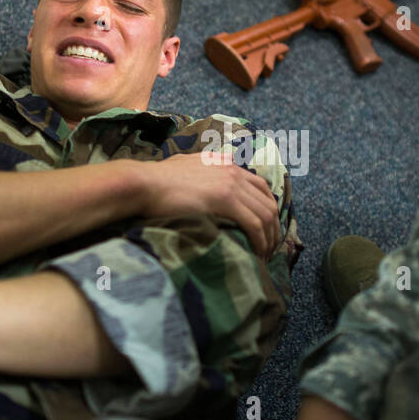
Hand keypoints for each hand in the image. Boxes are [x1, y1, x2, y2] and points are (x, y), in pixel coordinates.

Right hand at [137, 151, 280, 258]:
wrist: (143, 183)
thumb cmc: (156, 180)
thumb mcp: (184, 166)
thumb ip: (202, 168)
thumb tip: (208, 172)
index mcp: (225, 164)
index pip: (260, 186)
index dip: (268, 209)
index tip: (267, 229)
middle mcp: (233, 171)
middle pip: (268, 202)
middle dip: (274, 228)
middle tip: (270, 248)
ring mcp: (231, 184)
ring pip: (265, 214)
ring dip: (270, 238)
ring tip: (265, 256)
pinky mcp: (225, 199)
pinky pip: (254, 224)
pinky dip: (260, 241)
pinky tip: (257, 254)